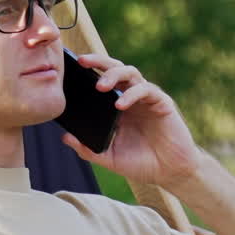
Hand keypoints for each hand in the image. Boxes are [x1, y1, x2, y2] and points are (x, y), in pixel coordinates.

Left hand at [60, 52, 200, 187]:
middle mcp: (130, 96)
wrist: (170, 173)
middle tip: (83, 61)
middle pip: (114, 68)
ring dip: (114, 75)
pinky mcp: (161, 102)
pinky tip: (120, 104)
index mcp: (116, 106)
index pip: (100, 80)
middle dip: (98, 61)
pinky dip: (131, 94)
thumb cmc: (140, 163)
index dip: (87, 72)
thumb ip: (88, 149)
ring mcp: (146, 98)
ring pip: (130, 73)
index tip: (68, 68)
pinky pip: (146, 90)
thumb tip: (65, 137)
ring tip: (100, 86)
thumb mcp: (109, 157)